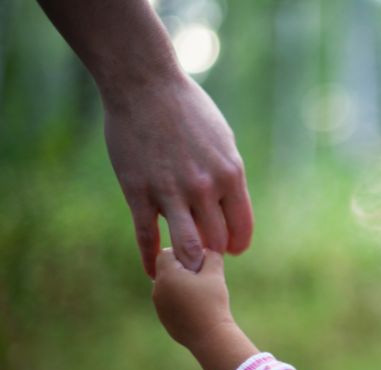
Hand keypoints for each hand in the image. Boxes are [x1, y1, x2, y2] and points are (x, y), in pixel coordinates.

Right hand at [103, 74, 252, 275]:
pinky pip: (147, 238)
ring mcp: (171, 192)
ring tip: (184, 265)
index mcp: (230, 174)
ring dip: (187, 260)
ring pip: (186, 247)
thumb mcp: (223, 140)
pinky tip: (153, 270)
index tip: (230, 249)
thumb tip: (229, 204)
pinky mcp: (139, 193)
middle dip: (212, 252)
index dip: (237, 245)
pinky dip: (151, 259)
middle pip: (216, 242)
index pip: (241, 228)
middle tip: (204, 253)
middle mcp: (205, 188)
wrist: (145, 86)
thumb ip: (227, 175)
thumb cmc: (188, 109)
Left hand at [152, 248, 232, 349]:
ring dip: (180, 283)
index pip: (166, 252)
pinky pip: (169, 300)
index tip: (198, 261)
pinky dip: (180, 299)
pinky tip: (197, 306)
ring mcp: (159, 305)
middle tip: (201, 275)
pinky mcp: (164, 318)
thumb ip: (211, 255)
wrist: (210, 336)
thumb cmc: (212, 302)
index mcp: (166, 275)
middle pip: (165, 269)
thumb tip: (207, 248)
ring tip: (200, 292)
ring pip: (167, 285)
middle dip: (181, 268)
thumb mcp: (215, 274)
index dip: (182, 252)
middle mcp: (157, 289)